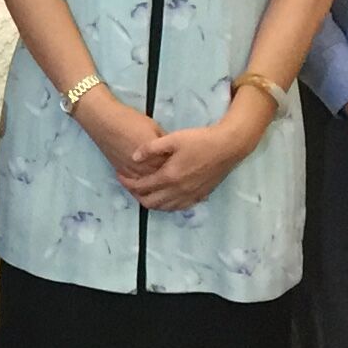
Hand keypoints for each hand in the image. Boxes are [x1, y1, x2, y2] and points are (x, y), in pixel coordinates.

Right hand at [77, 95, 171, 182]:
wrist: (104, 120)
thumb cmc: (130, 120)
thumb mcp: (154, 127)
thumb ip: (164, 143)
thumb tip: (173, 152)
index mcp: (155, 156)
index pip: (172, 168)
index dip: (179, 168)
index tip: (185, 166)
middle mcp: (144, 168)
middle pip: (160, 180)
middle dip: (169, 179)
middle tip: (177, 177)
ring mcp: (131, 172)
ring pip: (146, 187)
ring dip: (155, 188)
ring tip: (165, 186)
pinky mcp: (121, 171)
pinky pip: (133, 186)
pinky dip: (141, 188)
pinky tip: (147, 187)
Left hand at [122, 115, 254, 212]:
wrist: (228, 147)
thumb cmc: (200, 140)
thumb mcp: (172, 139)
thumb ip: (150, 148)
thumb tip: (133, 157)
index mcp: (169, 177)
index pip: (141, 187)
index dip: (127, 183)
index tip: (120, 176)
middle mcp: (179, 191)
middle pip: (150, 202)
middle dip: (136, 195)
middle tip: (131, 184)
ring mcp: (190, 195)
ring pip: (164, 208)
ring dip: (151, 202)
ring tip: (145, 190)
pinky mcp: (200, 196)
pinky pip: (179, 207)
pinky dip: (167, 205)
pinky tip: (165, 195)